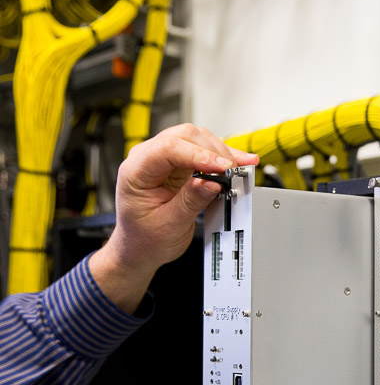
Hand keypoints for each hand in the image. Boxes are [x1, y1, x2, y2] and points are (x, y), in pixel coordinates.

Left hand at [89, 124, 257, 311]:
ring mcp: (164, 159)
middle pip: (184, 136)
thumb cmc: (144, 239)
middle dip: (212, 151)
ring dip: (220, 152)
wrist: (140, 248)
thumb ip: (190, 202)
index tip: (222, 167)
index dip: (198, 154)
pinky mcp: (179, 164)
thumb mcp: (169, 225)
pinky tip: (239, 161)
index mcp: (135, 171)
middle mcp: (147, 158)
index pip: (167, 148)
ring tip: (239, 168)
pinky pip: (203, 152)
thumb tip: (212, 182)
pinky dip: (221, 157)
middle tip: (233, 170)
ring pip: (197, 139)